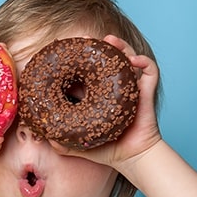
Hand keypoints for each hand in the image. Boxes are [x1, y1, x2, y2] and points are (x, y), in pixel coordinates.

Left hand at [48, 35, 162, 181]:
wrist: (132, 158)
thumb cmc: (107, 150)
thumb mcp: (79, 145)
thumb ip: (63, 143)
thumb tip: (46, 138)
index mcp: (96, 94)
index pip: (87, 70)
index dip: (80, 58)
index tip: (69, 49)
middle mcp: (113, 86)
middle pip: (107, 58)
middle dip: (98, 45)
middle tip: (86, 39)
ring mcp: (130, 86)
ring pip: (127, 58)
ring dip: (120, 46)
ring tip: (110, 40)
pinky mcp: (146, 92)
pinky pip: (150, 72)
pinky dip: (144, 62)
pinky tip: (134, 61)